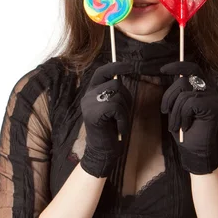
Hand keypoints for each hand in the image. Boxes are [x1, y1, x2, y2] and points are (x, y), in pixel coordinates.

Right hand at [80, 61, 133, 177]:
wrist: (102, 151)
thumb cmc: (111, 129)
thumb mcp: (114, 106)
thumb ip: (115, 92)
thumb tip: (123, 75)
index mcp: (92, 92)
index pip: (101, 72)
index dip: (116, 66)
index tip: (130, 66)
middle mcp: (88, 96)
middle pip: (115, 84)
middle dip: (126, 99)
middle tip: (122, 115)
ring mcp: (89, 104)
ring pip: (118, 95)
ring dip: (125, 111)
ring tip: (119, 123)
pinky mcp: (94, 113)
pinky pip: (117, 108)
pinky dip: (123, 120)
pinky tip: (118, 129)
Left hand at [160, 61, 217, 174]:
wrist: (194, 150)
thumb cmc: (184, 129)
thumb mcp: (176, 106)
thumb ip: (178, 91)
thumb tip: (173, 74)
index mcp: (200, 87)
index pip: (191, 68)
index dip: (177, 66)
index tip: (162, 70)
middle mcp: (208, 89)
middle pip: (183, 79)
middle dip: (169, 96)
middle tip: (165, 111)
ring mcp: (212, 97)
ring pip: (184, 93)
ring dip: (174, 112)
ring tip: (176, 125)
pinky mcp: (212, 107)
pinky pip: (189, 103)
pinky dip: (183, 116)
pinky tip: (186, 126)